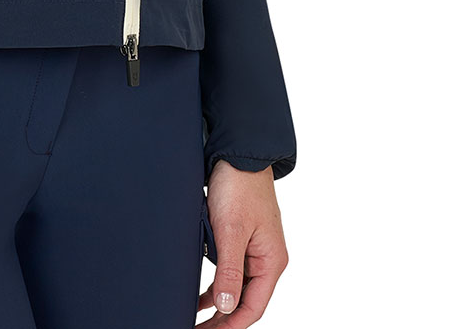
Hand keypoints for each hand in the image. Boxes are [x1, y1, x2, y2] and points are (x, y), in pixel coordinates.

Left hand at [197, 159, 288, 325]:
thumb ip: (229, 270)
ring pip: (237, 288)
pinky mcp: (242, 240)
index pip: (253, 306)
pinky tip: (201, 298)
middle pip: (246, 301)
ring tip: (196, 320)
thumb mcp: (231, 231)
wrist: (238, 154)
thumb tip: (226, 307)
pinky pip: (231, 272)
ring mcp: (255, 251)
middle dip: (223, 320)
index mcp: (271, 261)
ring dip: (219, 305)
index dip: (232, 325)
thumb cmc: (239, 187)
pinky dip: (217, 286)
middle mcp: (266, 260)